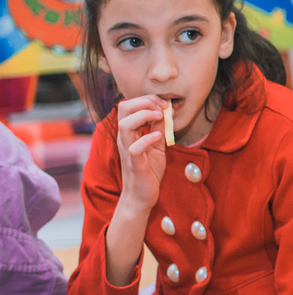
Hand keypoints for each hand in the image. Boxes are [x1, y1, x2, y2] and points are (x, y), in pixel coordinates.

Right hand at [115, 95, 169, 211]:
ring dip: (144, 116)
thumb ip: (159, 129)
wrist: (142, 195)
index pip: (130, 105)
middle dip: (144, 102)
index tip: (164, 105)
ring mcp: (127, 149)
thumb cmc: (149, 170)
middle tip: (161, 108)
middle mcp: (125, 138)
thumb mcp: (157, 145)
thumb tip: (166, 112)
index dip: (148, 100)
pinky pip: (134, 148)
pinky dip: (146, 139)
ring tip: (159, 118)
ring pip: (124, 124)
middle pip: (123, 108)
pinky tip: (158, 137)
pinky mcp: (134, 163)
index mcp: (129, 132)